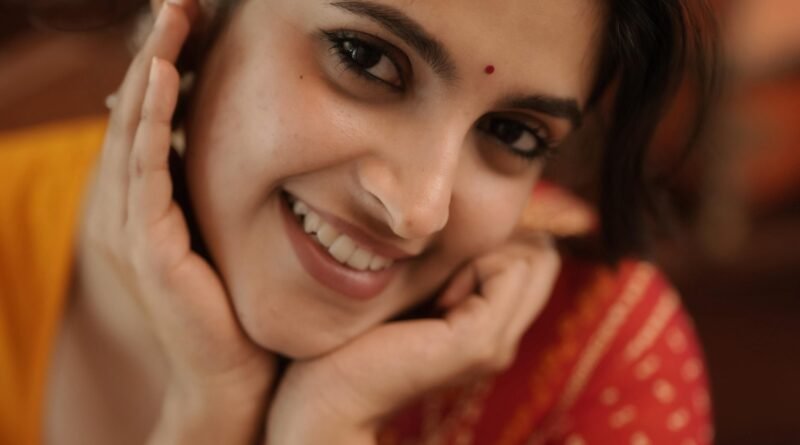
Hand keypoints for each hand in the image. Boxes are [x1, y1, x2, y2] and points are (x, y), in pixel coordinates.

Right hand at [78, 1, 274, 441]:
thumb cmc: (252, 300)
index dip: (178, 65)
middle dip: (160, 51)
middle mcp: (146, 204)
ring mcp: (141, 223)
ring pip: (138, 127)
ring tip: (168, 17)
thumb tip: (295, 151)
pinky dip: (151, 118)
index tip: (200, 20)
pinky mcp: (150, 244)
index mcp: (169, 198)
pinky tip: (161, 74)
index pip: (166, 117)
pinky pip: (146, 167)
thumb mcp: (251, 231)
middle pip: (145, 110)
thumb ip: (254, 188)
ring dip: (152, 67)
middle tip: (178, 1)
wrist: (241, 368)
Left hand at [266, 232, 559, 442]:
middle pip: (543, 255)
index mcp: (489, 326)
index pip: (536, 255)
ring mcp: (497, 344)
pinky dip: (475, 266)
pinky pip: (509, 271)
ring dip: (487, 253)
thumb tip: (472, 219)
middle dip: (502, 242)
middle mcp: (504, 339)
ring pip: (535, 258)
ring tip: (441, 285)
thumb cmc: (358, 333)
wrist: (329, 392)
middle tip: (448, 270)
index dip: (501, 238)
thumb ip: (447, 266)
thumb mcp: (414, 287)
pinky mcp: (479, 343)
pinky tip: (438, 296)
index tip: (448, 261)